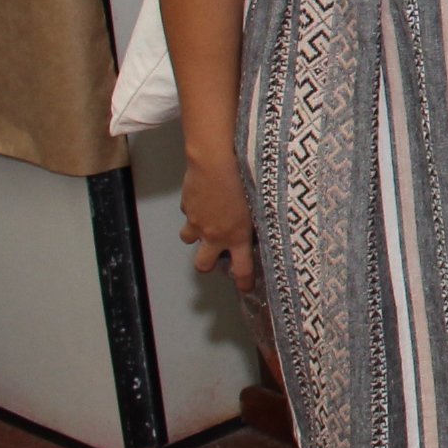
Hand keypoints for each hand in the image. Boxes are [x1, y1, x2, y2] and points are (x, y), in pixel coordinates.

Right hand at [179, 155, 256, 294]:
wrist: (216, 161)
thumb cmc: (244, 177)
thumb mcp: (260, 202)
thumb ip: (258, 220)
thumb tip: (260, 225)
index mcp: (237, 236)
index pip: (242, 269)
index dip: (244, 281)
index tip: (246, 287)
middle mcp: (214, 234)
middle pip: (203, 265)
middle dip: (208, 263)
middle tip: (216, 254)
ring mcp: (197, 222)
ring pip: (189, 239)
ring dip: (196, 233)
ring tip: (208, 221)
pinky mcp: (187, 207)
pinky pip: (188, 213)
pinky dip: (194, 209)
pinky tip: (205, 196)